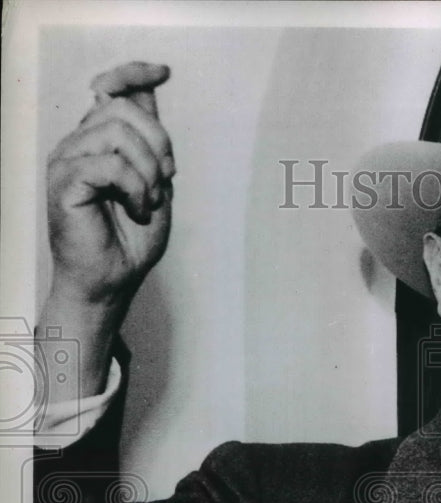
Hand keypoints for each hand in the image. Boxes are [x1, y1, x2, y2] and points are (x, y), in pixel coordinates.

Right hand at [47, 61, 174, 306]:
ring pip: (118, 133)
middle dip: (159, 144)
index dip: (135, 72)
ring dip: (148, 171)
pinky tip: (138, 209)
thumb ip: (152, 145)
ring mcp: (68, 160)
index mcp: (101, 142)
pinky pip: (109, 164)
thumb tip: (150, 92)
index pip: (112, 89)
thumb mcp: (155, 185)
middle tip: (165, 183)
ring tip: (149, 202)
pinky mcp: (64, 181)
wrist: (112, 281)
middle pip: (124, 109)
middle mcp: (80, 144)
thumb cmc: (131, 241)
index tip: (164, 72)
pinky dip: (135, 188)